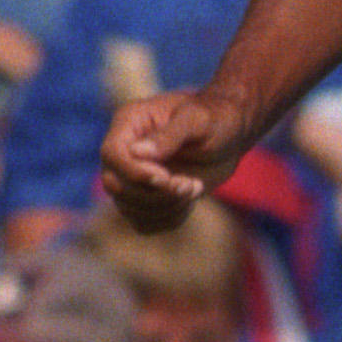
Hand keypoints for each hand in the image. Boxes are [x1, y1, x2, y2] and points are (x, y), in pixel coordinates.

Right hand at [100, 86, 251, 228]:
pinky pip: (144, 223)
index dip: (134, 172)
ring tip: (193, 186)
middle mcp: (125, 150)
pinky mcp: (145, 197)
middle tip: (189, 183)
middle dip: (154, 192)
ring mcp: (132, 176)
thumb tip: (137, 152)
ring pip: (128, 208)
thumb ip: (169, 135)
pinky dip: (168, 218)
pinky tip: (188, 198)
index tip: (166, 177)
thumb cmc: (215, 119)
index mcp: (130, 122)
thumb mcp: (198, 120)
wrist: (230, 135)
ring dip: (165, 206)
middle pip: (116, 185)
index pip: (111, 153)